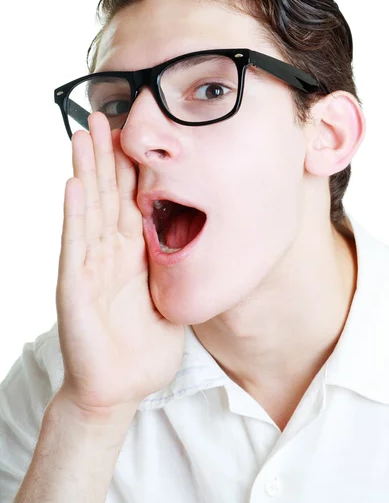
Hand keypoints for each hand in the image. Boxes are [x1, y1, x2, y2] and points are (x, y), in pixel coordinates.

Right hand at [55, 112, 184, 415]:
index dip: (132, 166)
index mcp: (133, 253)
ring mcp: (89, 266)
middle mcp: (109, 252)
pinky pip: (75, 245)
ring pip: (88, 209)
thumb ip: (177, 268)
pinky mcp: (75, 287)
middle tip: (104, 115)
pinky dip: (75, 214)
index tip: (134, 131)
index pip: (131, 200)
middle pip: (107, 194)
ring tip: (83, 135)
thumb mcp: (169, 296)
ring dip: (86, 171)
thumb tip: (200, 244)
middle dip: (105, 155)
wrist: (119, 387)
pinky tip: (74, 184)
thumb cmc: (144, 345)